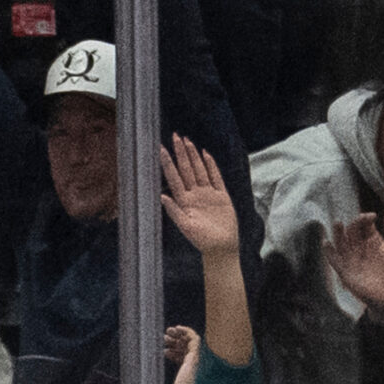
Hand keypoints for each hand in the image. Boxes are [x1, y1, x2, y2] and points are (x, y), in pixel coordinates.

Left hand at [159, 134, 238, 259]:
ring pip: (199, 169)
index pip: (174, 178)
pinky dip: (211, 165)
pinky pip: (215, 177)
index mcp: (185, 202)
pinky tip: (205, 154)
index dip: (168, 163)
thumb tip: (161, 196)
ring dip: (193, 155)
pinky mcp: (221, 195)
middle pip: (186, 169)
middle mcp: (195, 195)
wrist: (221, 248)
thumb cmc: (202, 241)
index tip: (161, 149)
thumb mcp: (186, 227)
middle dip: (180, 153)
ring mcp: (208, 194)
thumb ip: (174, 211)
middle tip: (175, 136)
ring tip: (187, 141)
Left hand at [164, 324, 200, 383]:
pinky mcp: (193, 358)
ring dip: (179, 334)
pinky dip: (187, 331)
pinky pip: (195, 340)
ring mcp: (193, 363)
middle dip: (175, 341)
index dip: (173, 352)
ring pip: (190, 342)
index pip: (182, 359)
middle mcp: (190, 368)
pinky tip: (177, 329)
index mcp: (184, 376)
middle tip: (163, 337)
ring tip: (168, 332)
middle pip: (185, 349)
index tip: (162, 351)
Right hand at [325, 212, 383, 322]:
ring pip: (341, 243)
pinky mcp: (346, 274)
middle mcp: (360, 249)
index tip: (373, 216)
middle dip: (355, 223)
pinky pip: (335, 262)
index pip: (364, 225)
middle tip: (362, 219)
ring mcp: (352, 261)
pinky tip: (326, 243)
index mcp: (373, 241)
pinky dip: (329, 253)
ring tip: (338, 223)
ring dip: (338, 233)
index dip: (366, 219)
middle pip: (352, 231)